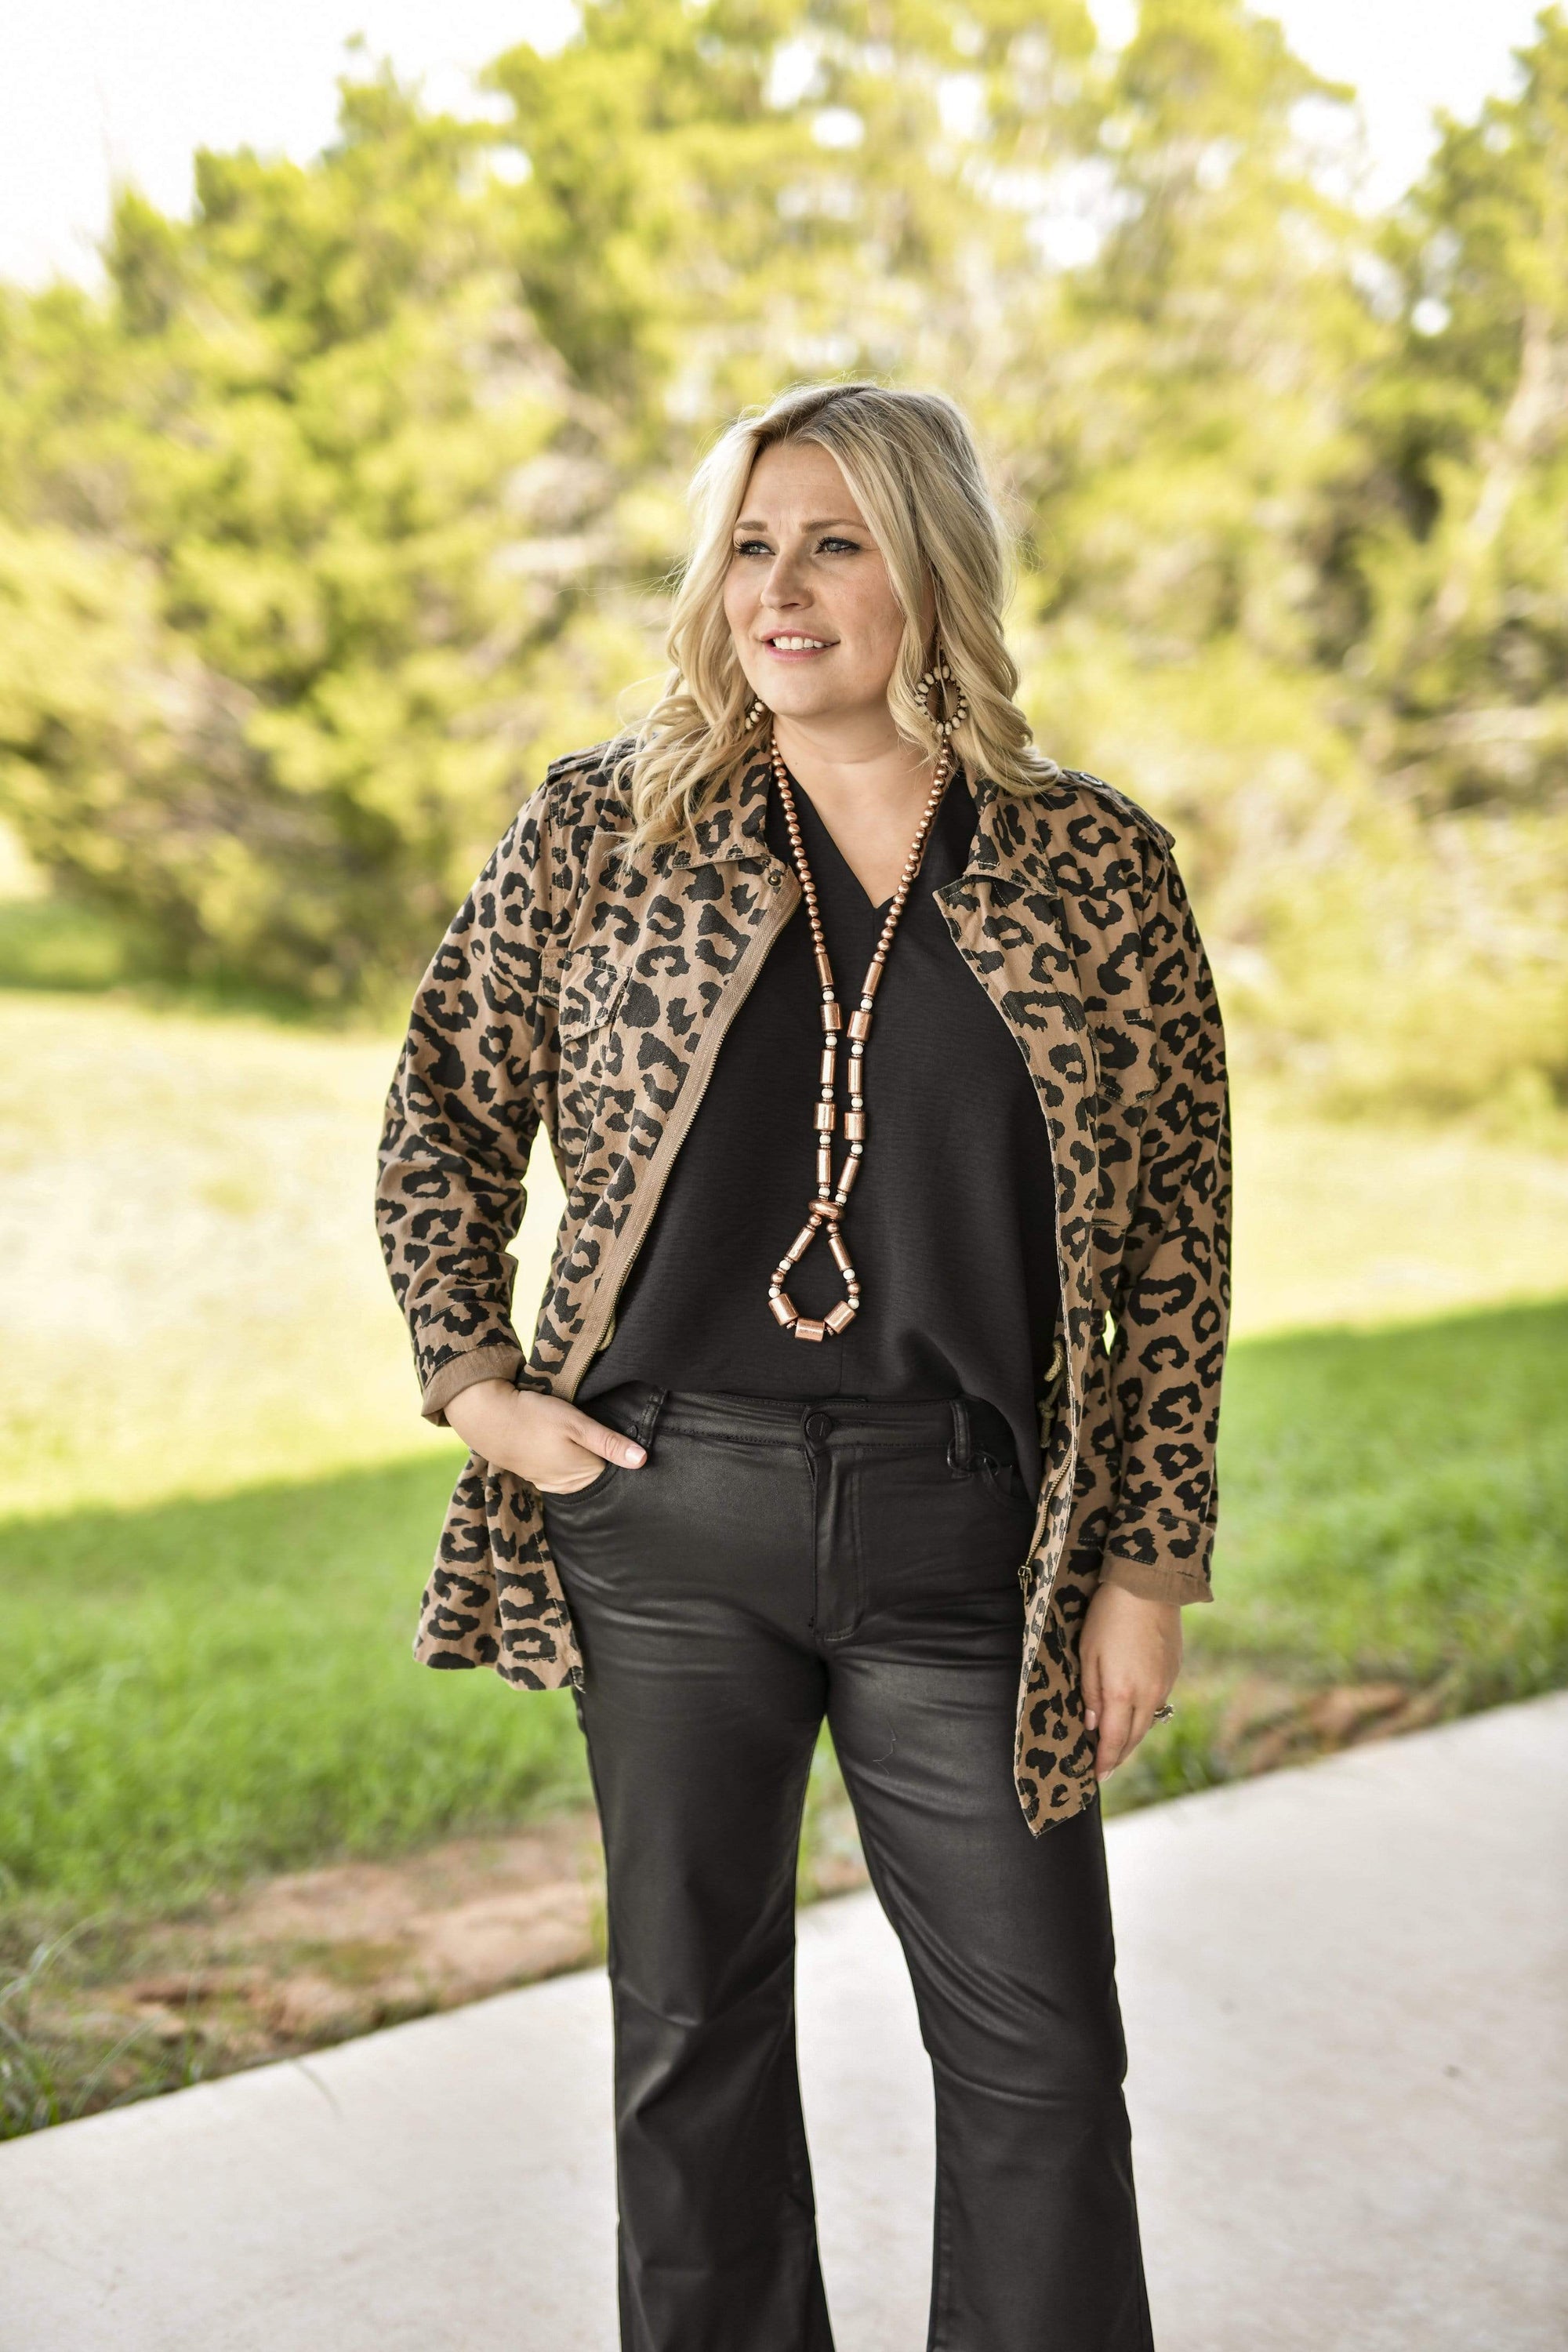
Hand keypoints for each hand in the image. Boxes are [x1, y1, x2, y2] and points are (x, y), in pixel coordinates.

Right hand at [444, 1379, 646, 1494]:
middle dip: (604, 1458)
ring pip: (582, 1474)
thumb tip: (644, 1460)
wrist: (490, 1419)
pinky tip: (563, 1447)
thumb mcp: (577, 1423)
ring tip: (579, 1438)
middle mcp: (571, 1487)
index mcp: (586, 1475)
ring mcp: (553, 1485)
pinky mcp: (540, 1478)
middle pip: (600, 1474)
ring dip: (585, 1459)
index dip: (622, 1452)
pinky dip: (567, 1463)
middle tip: (599, 1433)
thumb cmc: (536, 1417)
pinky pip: (564, 1474)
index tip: (621, 1435)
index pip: (619, 1470)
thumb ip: (609, 1443)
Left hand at [1080, 1582, 1181, 1779]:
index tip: (1096, 1777)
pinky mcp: (1173, 1671)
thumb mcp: (1088, 1654)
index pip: (1114, 1741)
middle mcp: (1149, 1695)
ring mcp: (1165, 1684)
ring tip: (1117, 1746)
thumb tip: (1093, 1726)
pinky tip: (1133, 1713)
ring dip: (1132, 1737)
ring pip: (1148, 1722)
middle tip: (1105, 1768)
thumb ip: (1091, 1693)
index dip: (1105, 1762)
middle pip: (1134, 1738)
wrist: (1148, 1586)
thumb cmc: (1108, 1617)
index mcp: (1123, 1693)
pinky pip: (1157, 1703)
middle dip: (1119, 1756)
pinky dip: (1143, 1715)